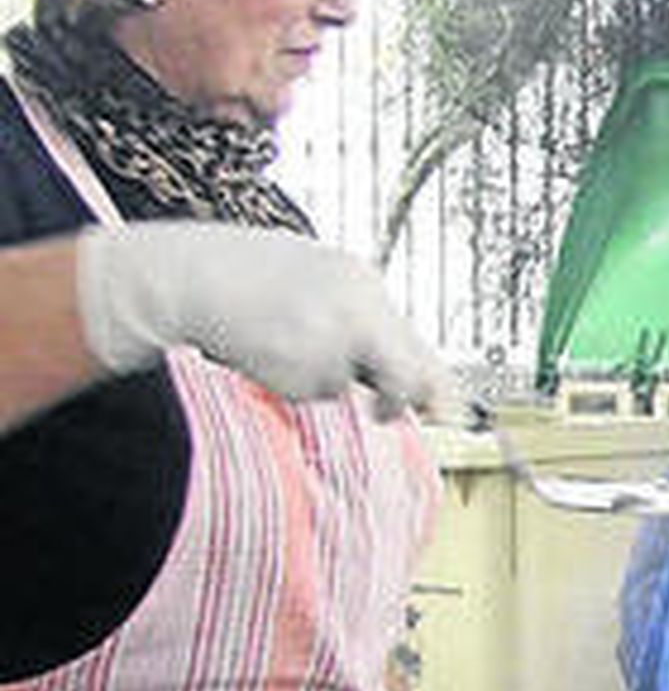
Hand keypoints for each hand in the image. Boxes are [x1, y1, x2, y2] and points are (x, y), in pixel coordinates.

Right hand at [76, 222, 450, 417]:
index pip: (413, 341)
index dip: (438, 384)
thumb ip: (362, 327)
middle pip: (404, 372)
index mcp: (360, 281)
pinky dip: (290, 381)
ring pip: (346, 384)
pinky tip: (265, 349)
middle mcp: (355, 306)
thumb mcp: (318, 288)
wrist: (190, 274)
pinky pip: (310, 390)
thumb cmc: (254, 281)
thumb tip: (412, 381)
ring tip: (283, 344)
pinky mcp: (298, 360)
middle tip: (383, 413)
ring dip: (321, 379)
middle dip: (398, 399)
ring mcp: (327, 335)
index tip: (456, 415)